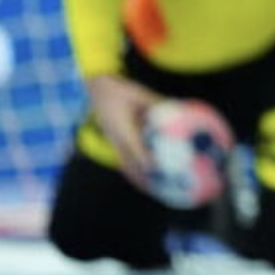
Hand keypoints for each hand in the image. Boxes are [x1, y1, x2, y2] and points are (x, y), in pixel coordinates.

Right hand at [87, 73, 163, 188]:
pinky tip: (142, 172)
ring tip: (152, 187)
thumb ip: (157, 102)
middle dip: (143, 177)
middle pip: (129, 164)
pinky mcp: (112, 139)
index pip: (135, 150)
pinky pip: (122, 157)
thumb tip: (179, 108)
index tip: (160, 170)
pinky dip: (132, 167)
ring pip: (124, 163)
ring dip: (136, 175)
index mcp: (122, 129)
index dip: (147, 161)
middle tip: (160, 187)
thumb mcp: (140, 93)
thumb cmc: (119, 89)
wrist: (95, 87)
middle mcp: (115, 139)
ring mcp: (112, 141)